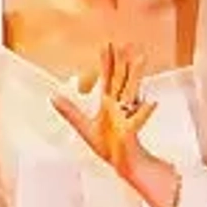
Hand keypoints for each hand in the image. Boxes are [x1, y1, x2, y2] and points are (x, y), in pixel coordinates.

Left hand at [51, 43, 176, 206]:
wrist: (122, 163)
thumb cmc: (107, 145)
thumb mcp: (84, 126)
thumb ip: (70, 111)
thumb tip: (53, 97)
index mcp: (109, 104)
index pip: (108, 79)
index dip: (107, 62)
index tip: (106, 45)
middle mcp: (120, 106)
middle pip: (121, 80)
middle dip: (122, 62)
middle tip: (126, 42)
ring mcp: (127, 117)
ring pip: (132, 92)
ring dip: (136, 76)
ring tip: (141, 59)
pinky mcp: (130, 131)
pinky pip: (138, 120)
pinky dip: (145, 112)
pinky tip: (152, 102)